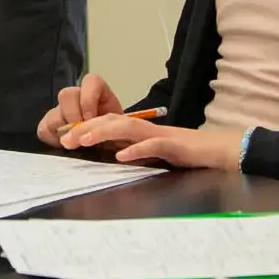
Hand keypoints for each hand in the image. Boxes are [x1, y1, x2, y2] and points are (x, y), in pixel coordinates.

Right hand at [37, 72, 122, 146]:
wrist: (115, 146)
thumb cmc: (119, 134)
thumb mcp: (122, 127)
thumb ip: (116, 125)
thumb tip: (109, 135)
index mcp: (98, 92)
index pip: (90, 81)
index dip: (88, 99)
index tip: (92, 118)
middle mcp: (78, 98)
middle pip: (66, 95)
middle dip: (73, 116)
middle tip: (82, 134)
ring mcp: (63, 111)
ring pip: (53, 113)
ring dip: (63, 130)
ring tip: (75, 143)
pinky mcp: (52, 126)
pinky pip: (44, 128)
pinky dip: (52, 139)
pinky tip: (64, 146)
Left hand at [63, 117, 242, 170]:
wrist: (214, 151)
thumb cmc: (180, 153)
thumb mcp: (149, 153)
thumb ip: (129, 151)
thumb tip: (106, 157)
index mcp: (137, 131)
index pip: (106, 123)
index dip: (84, 128)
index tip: (64, 139)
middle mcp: (144, 129)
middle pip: (111, 121)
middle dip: (85, 128)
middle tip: (64, 140)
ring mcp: (158, 135)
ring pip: (126, 129)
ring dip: (103, 133)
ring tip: (83, 140)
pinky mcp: (173, 146)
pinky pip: (152, 145)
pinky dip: (136, 150)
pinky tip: (121, 156)